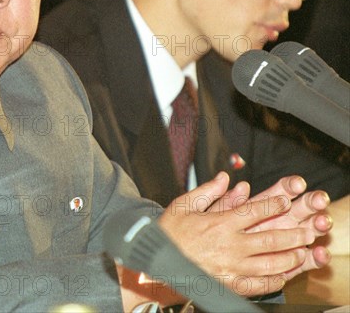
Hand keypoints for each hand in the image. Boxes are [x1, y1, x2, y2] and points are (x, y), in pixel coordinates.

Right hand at [158, 172, 322, 296]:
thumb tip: (225, 177)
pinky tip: (282, 276)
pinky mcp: (229, 284)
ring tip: (300, 252)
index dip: (274, 205)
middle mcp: (231, 245)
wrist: (155, 263)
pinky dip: (273, 281)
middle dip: (292, 233)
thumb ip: (208, 191)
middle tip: (306, 230)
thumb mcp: (183, 205)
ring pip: (270, 263)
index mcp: (221, 223)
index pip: (255, 211)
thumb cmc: (169, 234)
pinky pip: (259, 285)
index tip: (286, 201)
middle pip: (270, 238)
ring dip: (289, 257)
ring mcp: (232, 267)